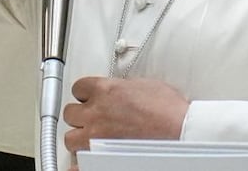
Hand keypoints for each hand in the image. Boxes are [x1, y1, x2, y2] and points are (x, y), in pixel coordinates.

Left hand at [62, 76, 189, 167]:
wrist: (178, 129)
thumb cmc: (167, 109)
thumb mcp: (143, 85)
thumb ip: (122, 88)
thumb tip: (119, 91)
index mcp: (105, 90)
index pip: (79, 88)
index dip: (85, 94)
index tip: (90, 98)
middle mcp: (95, 112)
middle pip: (70, 113)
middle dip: (80, 115)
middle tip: (91, 118)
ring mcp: (95, 136)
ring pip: (69, 138)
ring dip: (79, 137)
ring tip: (89, 139)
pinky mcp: (100, 156)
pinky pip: (77, 163)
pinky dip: (79, 163)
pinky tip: (84, 162)